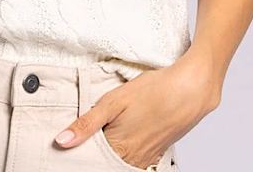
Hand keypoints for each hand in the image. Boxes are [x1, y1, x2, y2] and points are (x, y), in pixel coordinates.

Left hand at [53, 48, 220, 169]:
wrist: (191, 89)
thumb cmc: (154, 91)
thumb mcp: (113, 101)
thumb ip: (86, 123)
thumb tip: (61, 141)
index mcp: (118, 149)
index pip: (90, 160)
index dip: (79, 151)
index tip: (69, 144)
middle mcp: (132, 160)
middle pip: (104, 163)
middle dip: (93, 153)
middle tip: (85, 138)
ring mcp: (147, 158)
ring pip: (120, 163)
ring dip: (109, 152)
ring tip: (107, 132)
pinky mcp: (157, 153)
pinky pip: (135, 161)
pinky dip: (125, 152)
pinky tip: (124, 135)